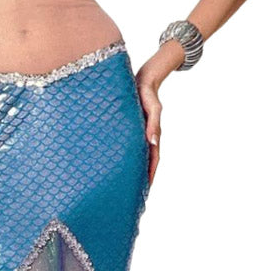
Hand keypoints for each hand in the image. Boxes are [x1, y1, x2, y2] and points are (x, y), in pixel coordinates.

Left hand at [134, 41, 184, 188]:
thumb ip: (154, 123)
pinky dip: (125, 154)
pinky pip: (128, 144)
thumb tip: (153, 141)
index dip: (149, 175)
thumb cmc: (148, 91)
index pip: (152, 160)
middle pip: (144, 161)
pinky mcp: (130, 126)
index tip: (145, 189)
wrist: (145, 77)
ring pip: (136, 154)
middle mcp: (144, 136)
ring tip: (123, 182)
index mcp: (151, 134)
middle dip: (140, 177)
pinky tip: (115, 160)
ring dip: (133, 168)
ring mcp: (138, 132)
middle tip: (132, 193)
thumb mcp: (153, 106)